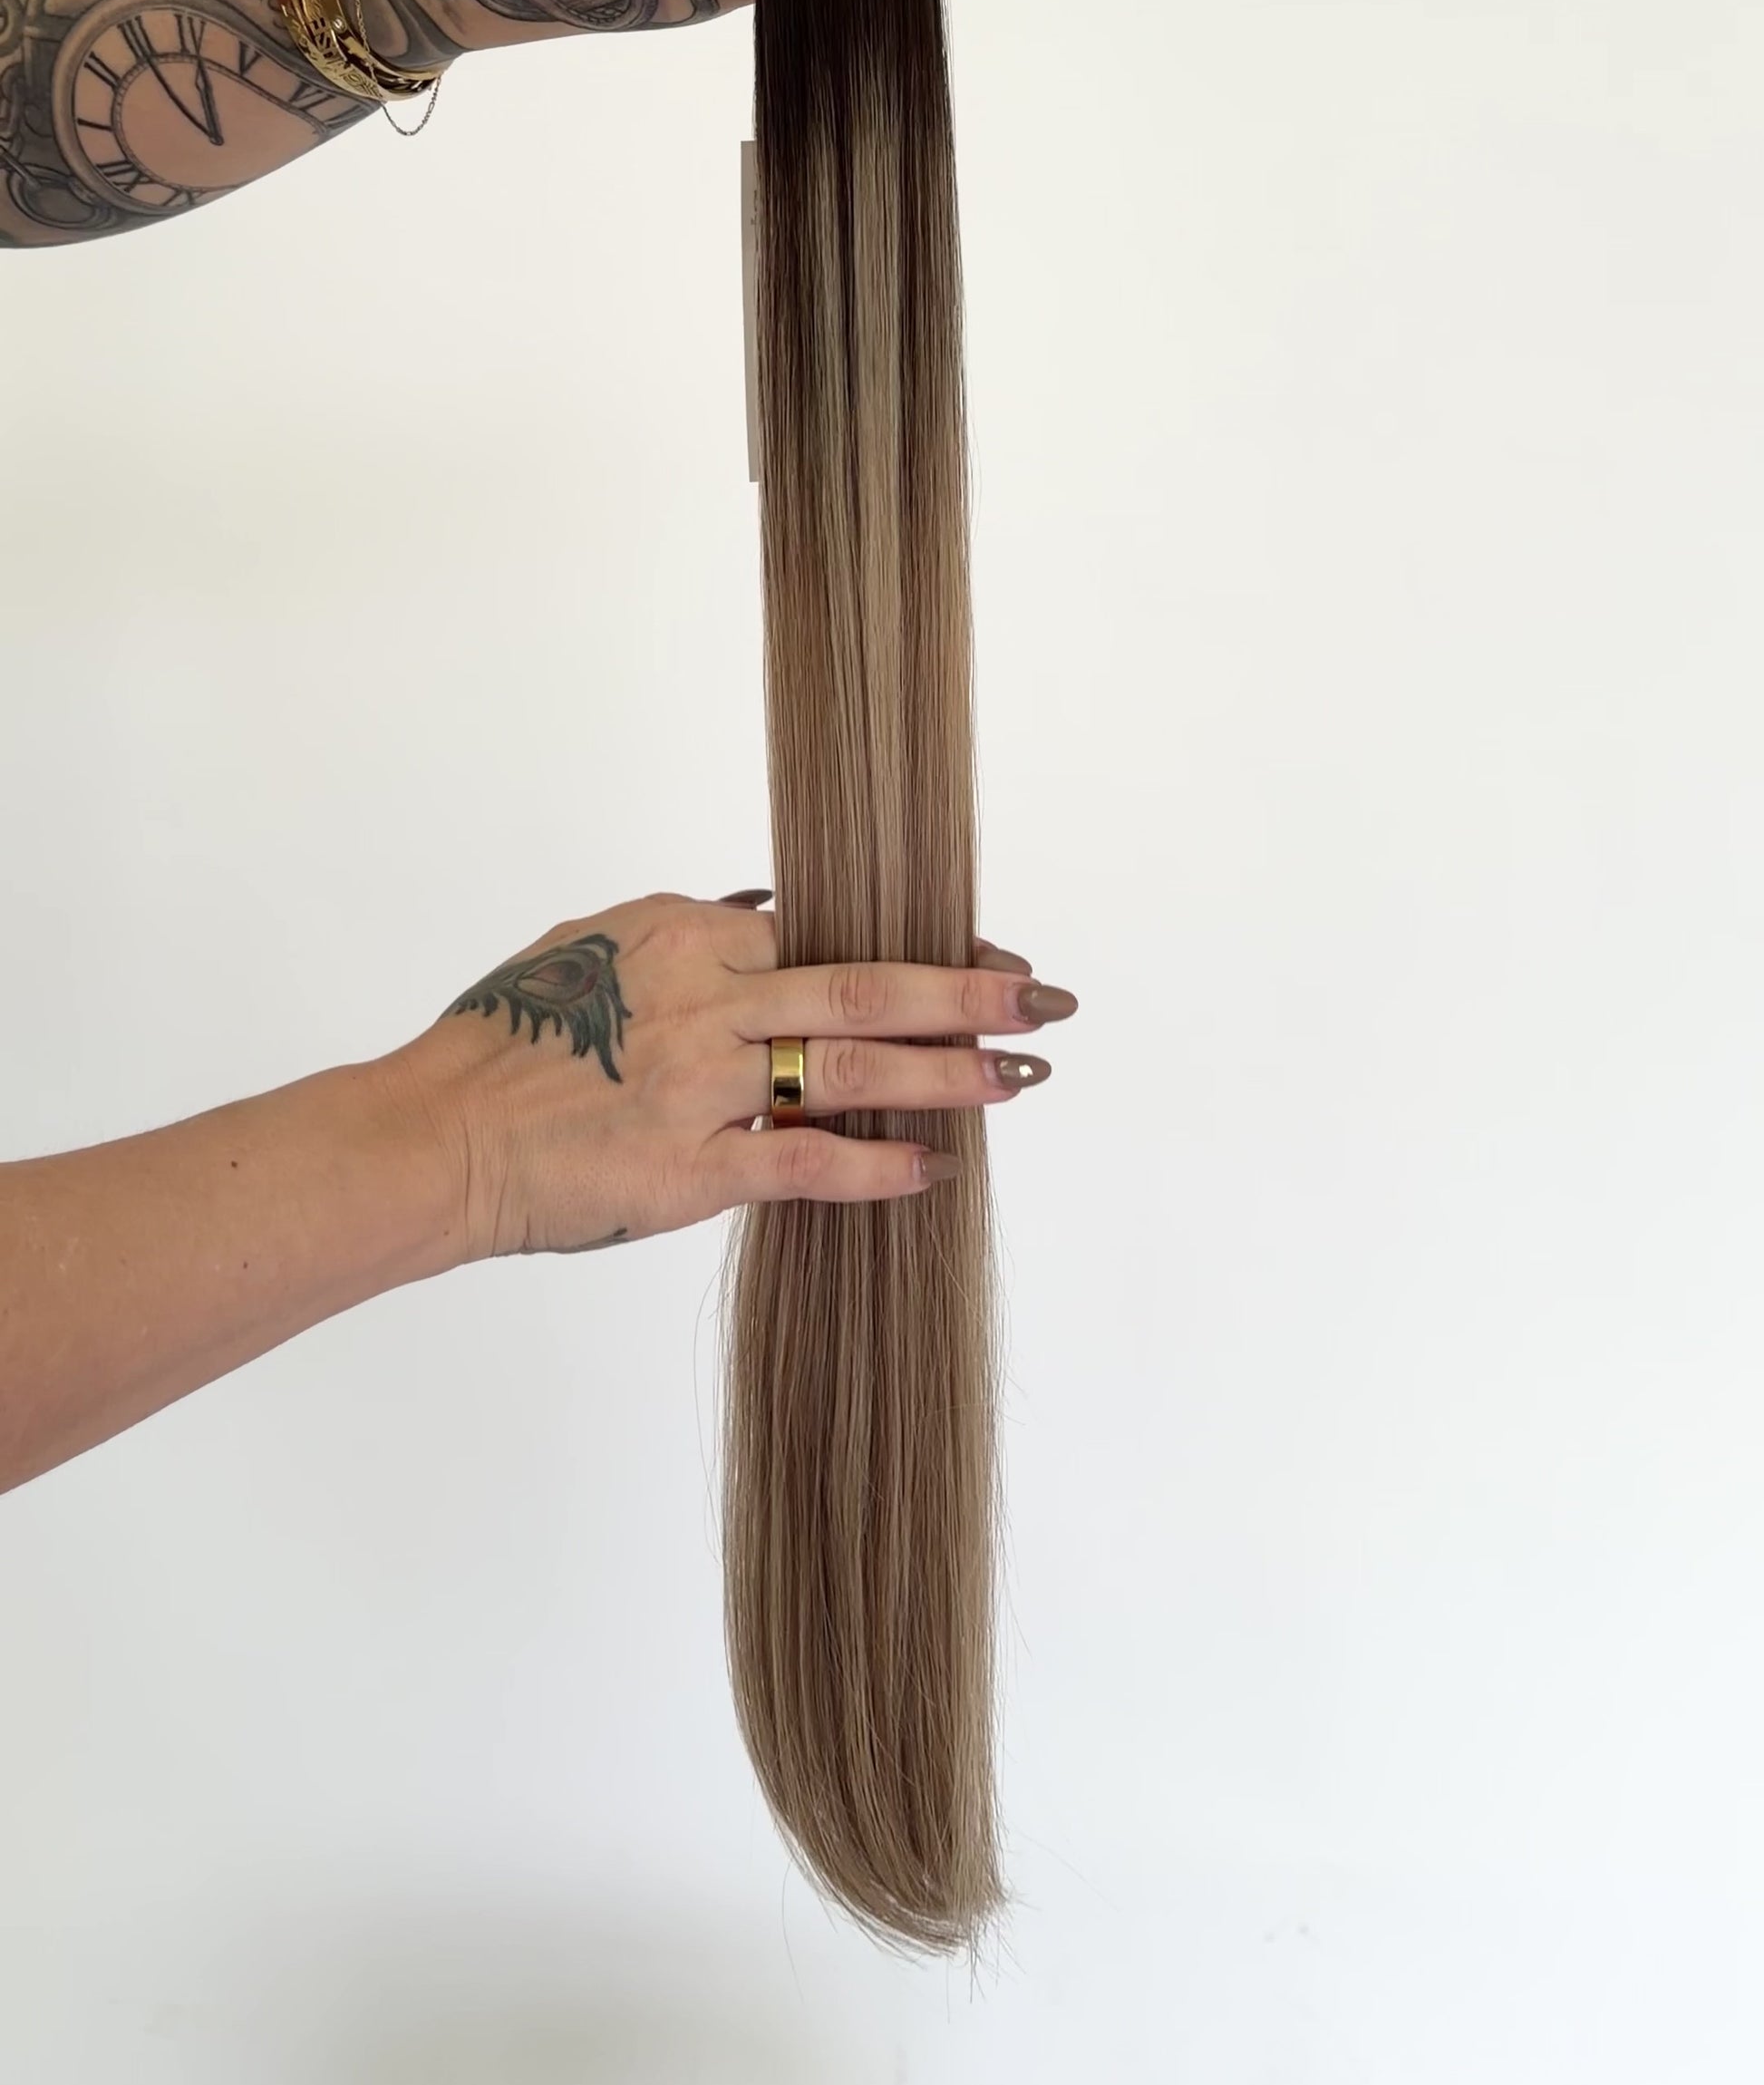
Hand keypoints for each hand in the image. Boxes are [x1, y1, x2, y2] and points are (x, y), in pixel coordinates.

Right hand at [395, 888, 1078, 1259]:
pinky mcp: (691, 1169)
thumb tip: (762, 915)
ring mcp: (701, 1086)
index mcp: (682, 937)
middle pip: (865, 987)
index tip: (981, 955)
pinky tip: (932, 1167)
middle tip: (1043, 997)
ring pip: (852, 1068)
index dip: (918, 947)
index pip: (828, 932)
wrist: (435, 1135)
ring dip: (948, 1073)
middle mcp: (704, 1001)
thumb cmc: (500, 1045)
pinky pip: (807, 1164)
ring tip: (1018, 1077)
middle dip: (968, 993)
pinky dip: (877, 1166)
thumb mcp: (587, 947)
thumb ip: (682, 932)